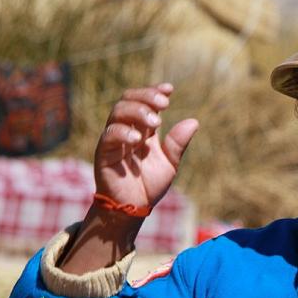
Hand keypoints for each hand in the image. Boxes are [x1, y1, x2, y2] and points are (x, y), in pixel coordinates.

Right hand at [94, 83, 198, 210]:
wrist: (133, 208)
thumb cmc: (148, 185)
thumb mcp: (169, 163)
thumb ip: (177, 143)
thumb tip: (194, 121)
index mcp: (142, 130)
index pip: (143, 102)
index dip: (154, 91)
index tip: (169, 89)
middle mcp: (126, 130)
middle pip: (128, 100)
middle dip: (146, 97)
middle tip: (164, 104)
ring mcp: (113, 140)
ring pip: (117, 112)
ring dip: (137, 111)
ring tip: (156, 122)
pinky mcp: (103, 153)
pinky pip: (109, 135)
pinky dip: (122, 132)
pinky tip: (137, 138)